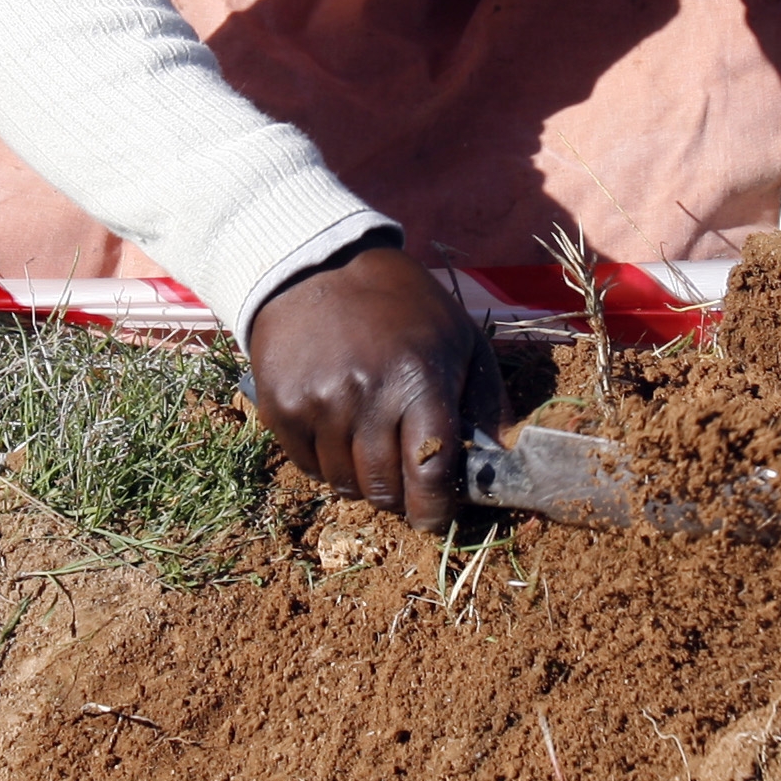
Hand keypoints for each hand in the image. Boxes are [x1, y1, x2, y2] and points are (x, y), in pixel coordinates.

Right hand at [244, 245, 503, 533]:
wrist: (316, 265)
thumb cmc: (401, 304)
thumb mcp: (460, 335)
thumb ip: (485, 398)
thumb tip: (501, 458)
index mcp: (419, 380)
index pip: (430, 475)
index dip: (435, 509)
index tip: (436, 514)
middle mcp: (366, 396)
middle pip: (385, 490)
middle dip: (401, 498)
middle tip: (405, 481)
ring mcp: (318, 404)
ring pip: (346, 485)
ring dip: (363, 480)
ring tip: (371, 447)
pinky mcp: (280, 407)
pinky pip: (308, 468)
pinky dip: (327, 464)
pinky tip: (338, 432)